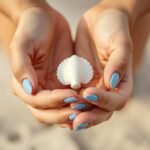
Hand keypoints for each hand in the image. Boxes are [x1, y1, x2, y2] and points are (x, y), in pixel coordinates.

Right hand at [10, 4, 80, 127]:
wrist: (46, 21)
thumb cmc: (32, 29)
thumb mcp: (22, 44)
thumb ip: (22, 67)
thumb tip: (30, 89)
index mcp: (25, 84)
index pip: (37, 101)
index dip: (53, 101)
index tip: (71, 94)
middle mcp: (38, 90)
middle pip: (47, 113)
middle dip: (63, 114)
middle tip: (80, 109)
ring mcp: (52, 88)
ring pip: (60, 110)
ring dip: (72, 113)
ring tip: (87, 110)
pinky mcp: (64, 83)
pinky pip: (71, 100)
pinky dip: (79, 105)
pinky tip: (90, 103)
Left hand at [73, 5, 132, 129]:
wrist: (99, 22)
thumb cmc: (113, 29)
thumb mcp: (120, 42)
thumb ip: (119, 62)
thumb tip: (112, 82)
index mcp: (121, 82)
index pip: (117, 101)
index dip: (104, 101)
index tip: (88, 92)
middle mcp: (107, 88)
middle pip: (101, 111)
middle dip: (89, 116)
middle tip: (76, 119)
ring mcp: (93, 86)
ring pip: (86, 108)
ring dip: (76, 113)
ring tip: (64, 115)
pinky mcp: (80, 81)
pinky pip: (74, 97)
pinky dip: (68, 104)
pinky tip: (58, 106)